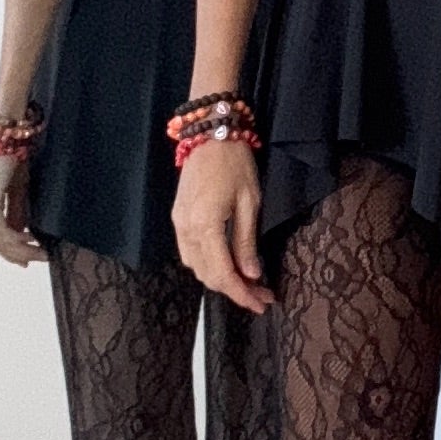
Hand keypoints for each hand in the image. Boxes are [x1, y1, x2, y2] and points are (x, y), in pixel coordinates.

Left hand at [0, 151, 46, 265]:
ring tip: (40, 252)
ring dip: (20, 250)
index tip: (29, 259)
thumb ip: (17, 212)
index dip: (11, 251)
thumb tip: (21, 234)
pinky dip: (15, 239)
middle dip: (18, 254)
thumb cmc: (13, 154)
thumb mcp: (18, 188)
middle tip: (40, 258)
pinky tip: (30, 240)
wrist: (8, 132)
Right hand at [174, 137, 271, 312]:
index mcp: (205, 226)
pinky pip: (190, 254)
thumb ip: (246, 241)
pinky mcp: (178, 219)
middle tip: (262, 295)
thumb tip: (252, 274)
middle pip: (207, 275)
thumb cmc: (235, 164)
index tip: (262, 304)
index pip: (223, 273)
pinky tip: (227, 265)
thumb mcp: (250, 202)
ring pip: (196, 267)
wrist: (210, 135)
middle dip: (235, 290)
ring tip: (249, 284)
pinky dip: (208, 265)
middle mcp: (186, 230)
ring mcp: (178, 225)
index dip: (242, 294)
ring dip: (221, 280)